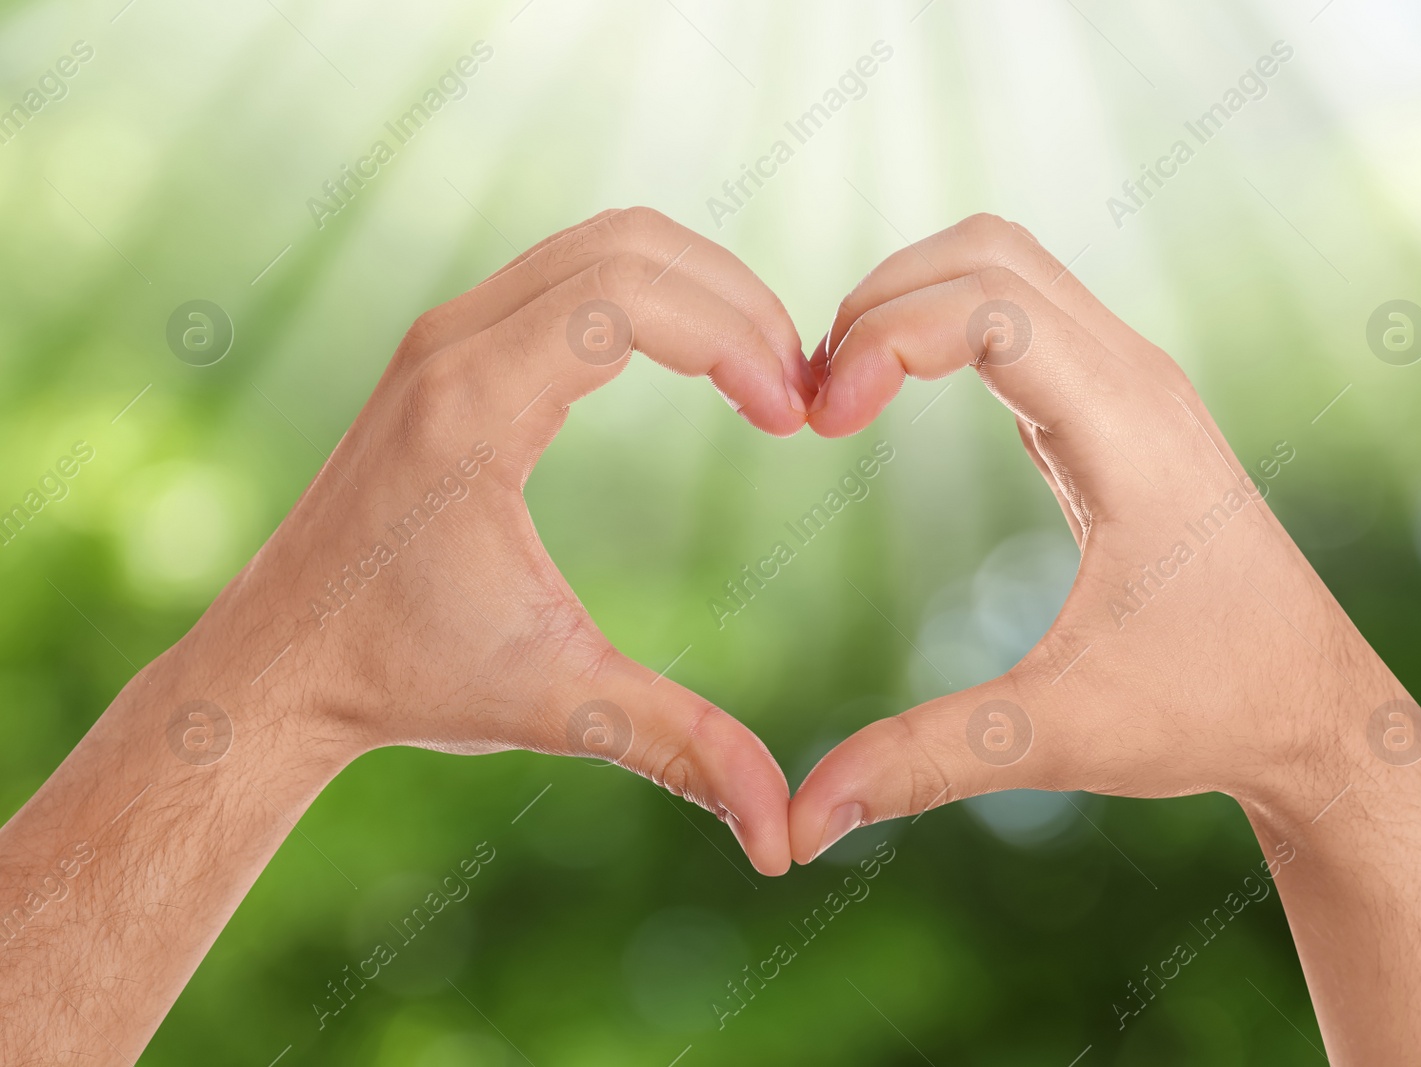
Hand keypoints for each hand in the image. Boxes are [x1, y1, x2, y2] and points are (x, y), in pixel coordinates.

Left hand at [185, 207, 810, 874]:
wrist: (284, 660)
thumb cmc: (405, 675)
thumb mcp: (556, 705)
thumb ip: (678, 749)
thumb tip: (786, 837)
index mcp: (473, 406)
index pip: (629, 296)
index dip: (735, 335)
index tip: (792, 414)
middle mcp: (452, 343)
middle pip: (629, 244)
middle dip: (737, 300)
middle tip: (799, 388)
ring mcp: (446, 334)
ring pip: (603, 245)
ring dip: (699, 291)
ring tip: (765, 377)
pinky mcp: (451, 346)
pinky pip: (574, 274)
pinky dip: (654, 297)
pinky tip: (702, 368)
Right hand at [792, 211, 1377, 842]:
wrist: (1318, 710)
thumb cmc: (1211, 712)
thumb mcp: (1060, 736)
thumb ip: (927, 762)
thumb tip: (801, 825)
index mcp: (1128, 430)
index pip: (987, 303)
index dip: (883, 335)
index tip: (820, 421)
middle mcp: (1136, 379)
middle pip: (985, 253)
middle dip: (878, 303)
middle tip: (812, 402)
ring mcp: (1131, 383)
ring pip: (1002, 268)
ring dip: (906, 307)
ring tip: (837, 398)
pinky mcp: (1114, 407)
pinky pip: (1016, 318)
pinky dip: (938, 331)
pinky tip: (887, 402)